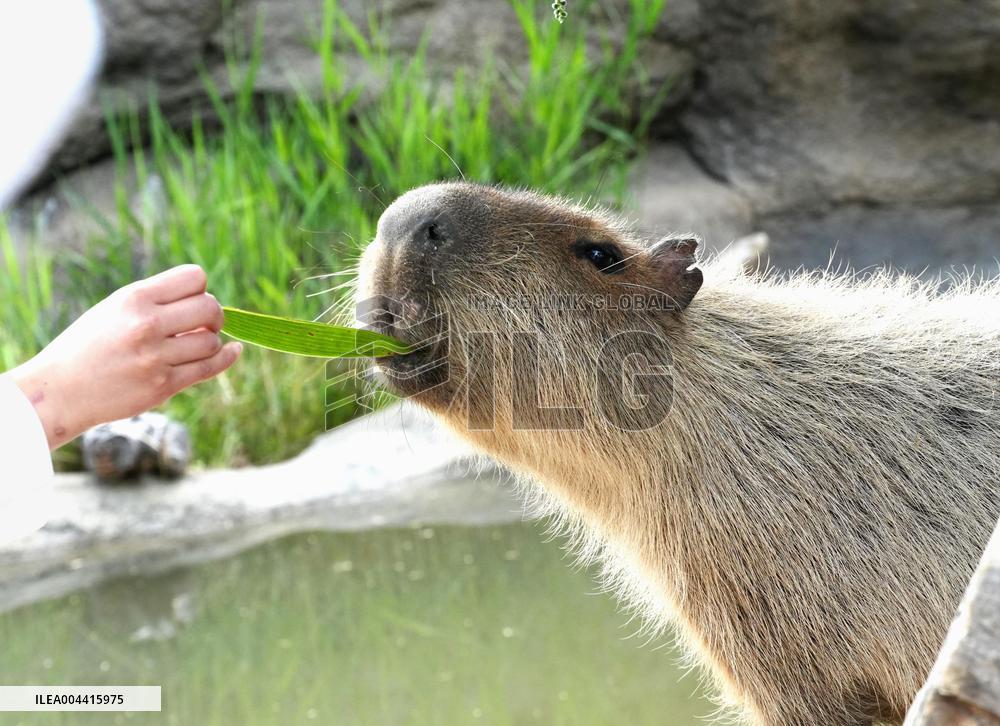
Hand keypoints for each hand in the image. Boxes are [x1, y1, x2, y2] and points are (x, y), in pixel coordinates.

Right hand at [8, 265, 241, 448]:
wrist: (61, 390)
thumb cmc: (91, 345)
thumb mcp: (116, 309)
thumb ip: (157, 301)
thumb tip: (208, 301)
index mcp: (134, 298)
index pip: (195, 277)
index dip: (200, 289)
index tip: (191, 302)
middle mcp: (146, 325)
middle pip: (211, 307)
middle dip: (214, 315)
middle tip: (202, 324)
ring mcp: (156, 358)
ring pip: (212, 341)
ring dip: (210, 341)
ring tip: (194, 343)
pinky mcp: (163, 386)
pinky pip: (209, 368)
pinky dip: (227, 357)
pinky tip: (233, 350)